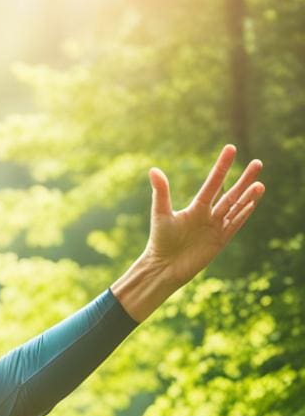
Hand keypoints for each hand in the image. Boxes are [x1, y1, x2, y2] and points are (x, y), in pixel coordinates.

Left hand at [145, 144, 263, 287]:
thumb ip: (161, 192)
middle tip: (258, 163)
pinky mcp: (220, 241)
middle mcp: (208, 215)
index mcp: (196, 207)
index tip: (231, 149)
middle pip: (230, 194)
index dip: (222, 167)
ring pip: (236, 208)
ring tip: (260, 183)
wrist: (165, 266)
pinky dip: (244, 213)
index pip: (213, 183)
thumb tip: (153, 169)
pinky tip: (253, 202)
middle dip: (244, 179)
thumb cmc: (160, 240)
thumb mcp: (161, 214)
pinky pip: (235, 225)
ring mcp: (216, 228)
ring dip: (248, 196)